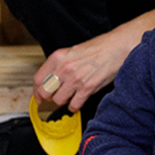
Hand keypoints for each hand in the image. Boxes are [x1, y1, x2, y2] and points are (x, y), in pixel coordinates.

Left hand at [35, 20, 149, 111]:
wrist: (117, 47)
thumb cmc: (98, 49)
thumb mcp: (72, 52)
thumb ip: (59, 66)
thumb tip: (49, 82)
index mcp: (58, 57)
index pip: (38, 79)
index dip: (37, 91)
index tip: (39, 97)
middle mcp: (64, 68)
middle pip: (45, 92)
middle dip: (49, 98)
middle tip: (56, 97)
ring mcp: (75, 79)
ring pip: (58, 100)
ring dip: (64, 101)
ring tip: (71, 96)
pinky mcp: (87, 88)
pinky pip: (74, 105)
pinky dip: (75, 107)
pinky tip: (78, 101)